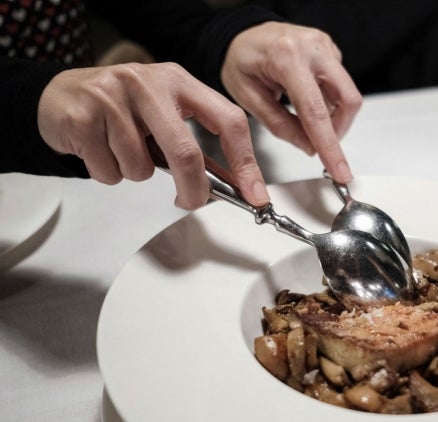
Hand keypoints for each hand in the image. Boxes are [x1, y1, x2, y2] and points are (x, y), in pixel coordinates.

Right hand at [37, 62, 268, 208]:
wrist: (59, 96)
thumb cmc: (122, 109)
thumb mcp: (165, 114)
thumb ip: (196, 145)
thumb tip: (235, 185)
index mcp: (179, 81)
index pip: (228, 120)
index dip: (245, 162)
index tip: (254, 194)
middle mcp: (148, 83)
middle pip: (186, 151)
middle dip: (193, 189)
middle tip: (190, 202)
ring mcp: (113, 97)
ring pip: (141, 168)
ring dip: (135, 173)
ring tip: (120, 149)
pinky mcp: (82, 116)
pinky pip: (110, 171)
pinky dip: (107, 173)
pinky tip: (99, 148)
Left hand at [221, 21, 361, 182]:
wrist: (242, 34)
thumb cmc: (240, 61)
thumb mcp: (248, 98)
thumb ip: (280, 125)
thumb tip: (309, 147)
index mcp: (286, 57)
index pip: (315, 111)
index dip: (330, 146)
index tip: (340, 170)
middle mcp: (312, 47)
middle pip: (347, 100)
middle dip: (339, 131)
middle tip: (320, 145)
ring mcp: (325, 46)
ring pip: (348, 94)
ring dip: (334, 118)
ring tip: (307, 121)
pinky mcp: (331, 50)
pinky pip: (342, 85)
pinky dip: (330, 103)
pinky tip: (308, 102)